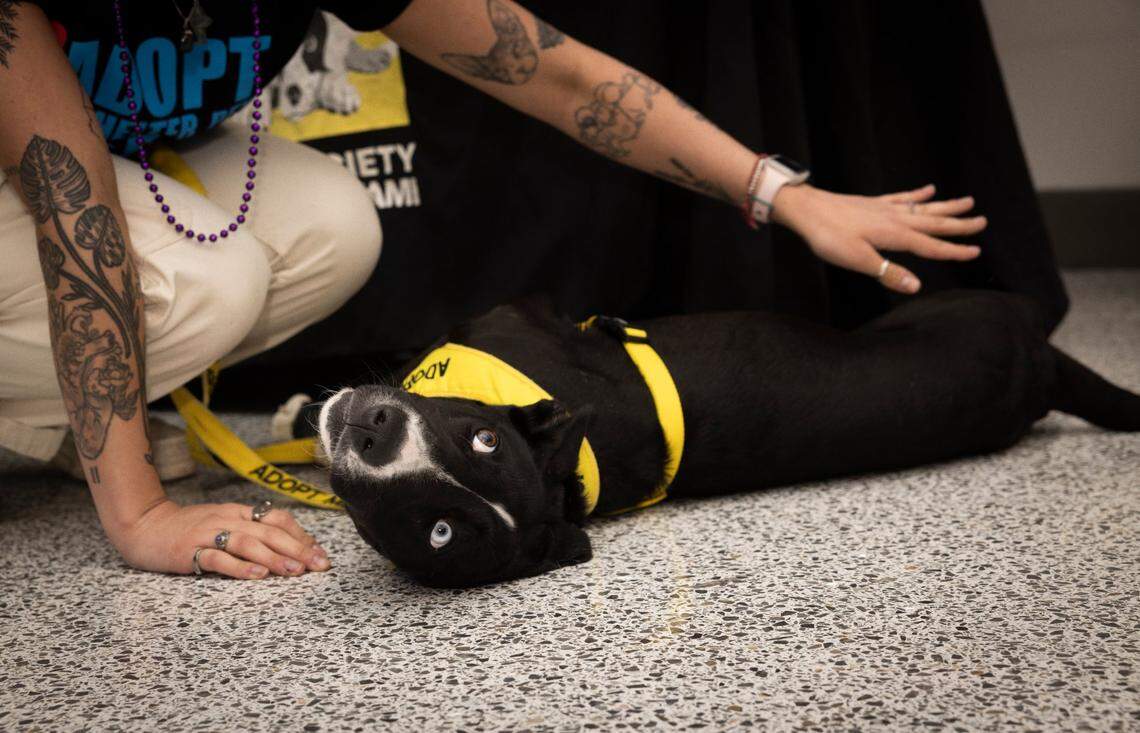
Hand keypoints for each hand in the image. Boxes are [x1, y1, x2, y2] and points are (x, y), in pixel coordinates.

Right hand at [114, 499, 330, 578]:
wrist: (144, 525)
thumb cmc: (189, 529)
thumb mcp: (224, 523)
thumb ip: (252, 532)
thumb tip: (290, 547)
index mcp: (239, 513)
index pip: (277, 519)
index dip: (301, 535)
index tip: (321, 554)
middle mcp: (227, 520)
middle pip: (269, 532)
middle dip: (298, 549)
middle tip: (319, 565)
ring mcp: (208, 534)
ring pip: (247, 543)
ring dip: (274, 557)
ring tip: (295, 571)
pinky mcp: (189, 551)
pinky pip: (217, 559)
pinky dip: (239, 567)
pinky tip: (257, 576)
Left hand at [771, 183, 984, 293]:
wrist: (806, 209)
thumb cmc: (828, 236)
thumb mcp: (857, 260)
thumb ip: (887, 272)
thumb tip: (916, 286)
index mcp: (894, 235)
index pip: (930, 245)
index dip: (954, 250)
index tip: (976, 251)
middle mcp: (895, 218)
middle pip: (934, 223)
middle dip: (959, 224)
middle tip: (983, 221)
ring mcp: (884, 208)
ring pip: (923, 207)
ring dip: (946, 207)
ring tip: (967, 201)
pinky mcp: (872, 204)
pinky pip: (903, 197)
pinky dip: (918, 194)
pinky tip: (929, 190)